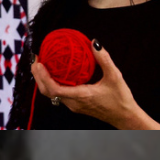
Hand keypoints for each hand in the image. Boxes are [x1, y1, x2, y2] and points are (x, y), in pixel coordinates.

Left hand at [33, 40, 159, 129]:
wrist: (124, 116)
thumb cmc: (120, 99)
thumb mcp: (115, 76)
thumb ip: (104, 59)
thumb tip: (94, 43)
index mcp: (80, 96)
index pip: (54, 88)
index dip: (43, 76)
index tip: (38, 63)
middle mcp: (73, 103)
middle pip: (48, 92)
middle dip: (38, 77)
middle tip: (36, 61)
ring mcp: (73, 105)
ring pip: (52, 94)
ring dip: (44, 81)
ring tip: (42, 66)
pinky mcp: (76, 105)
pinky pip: (59, 94)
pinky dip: (53, 84)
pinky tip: (57, 75)